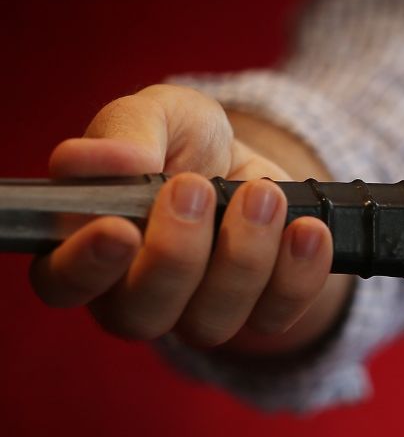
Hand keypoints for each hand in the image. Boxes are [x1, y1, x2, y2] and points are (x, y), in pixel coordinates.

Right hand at [30, 84, 341, 350]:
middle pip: (142, 312)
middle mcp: (131, 295)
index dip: (86, 266)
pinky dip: (297, 275)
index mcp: (83, 248)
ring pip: (210, 322)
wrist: (249, 162)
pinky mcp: (255, 315)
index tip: (120, 230)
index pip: (62, 282)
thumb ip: (127, 131)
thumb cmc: (185, 143)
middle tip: (198, 187)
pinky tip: (308, 229)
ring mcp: (194, 315)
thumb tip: (109, 162)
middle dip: (177, 253)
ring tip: (263, 195)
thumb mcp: (158, 114)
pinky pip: (273, 319)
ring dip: (243, 256)